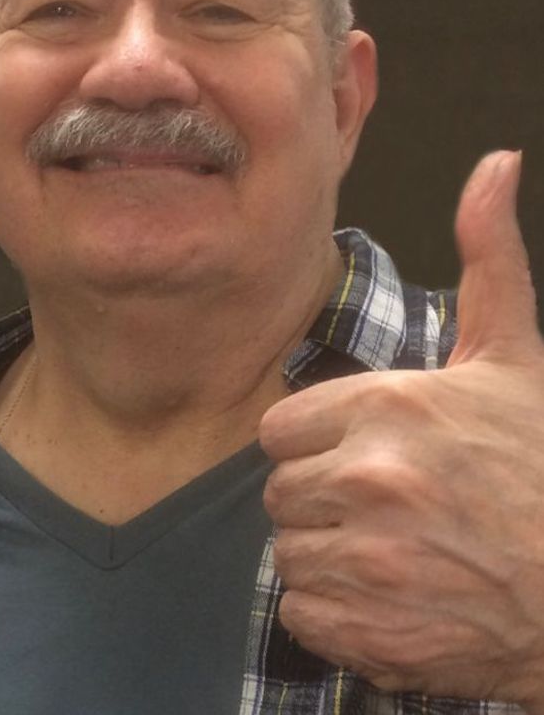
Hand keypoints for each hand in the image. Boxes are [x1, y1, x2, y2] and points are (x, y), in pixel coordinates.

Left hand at [260, 151, 543, 708]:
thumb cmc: (538, 462)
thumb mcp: (513, 353)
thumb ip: (489, 256)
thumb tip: (495, 164)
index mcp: (387, 407)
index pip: (278, 430)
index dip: (316, 444)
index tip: (361, 452)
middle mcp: (369, 479)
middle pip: (279, 492)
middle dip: (320, 498)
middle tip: (383, 505)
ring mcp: (368, 560)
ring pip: (289, 554)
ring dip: (329, 555)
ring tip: (393, 549)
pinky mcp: (370, 631)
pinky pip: (303, 614)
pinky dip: (337, 613)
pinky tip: (390, 596)